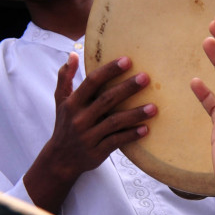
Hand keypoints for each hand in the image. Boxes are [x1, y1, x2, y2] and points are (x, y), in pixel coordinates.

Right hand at [25, 53, 155, 212]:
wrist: (60, 159)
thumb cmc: (64, 124)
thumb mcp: (60, 101)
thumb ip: (65, 77)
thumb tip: (73, 54)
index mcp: (72, 103)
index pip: (91, 82)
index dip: (109, 70)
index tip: (127, 61)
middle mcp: (80, 118)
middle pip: (106, 100)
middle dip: (127, 88)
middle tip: (146, 78)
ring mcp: (89, 136)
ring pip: (115, 122)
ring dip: (135, 114)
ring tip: (154, 107)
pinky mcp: (98, 151)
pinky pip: (117, 142)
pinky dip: (131, 135)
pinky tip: (146, 129)